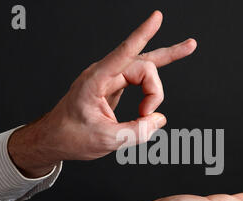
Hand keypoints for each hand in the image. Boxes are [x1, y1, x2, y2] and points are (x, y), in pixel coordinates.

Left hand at [8, 11, 196, 177]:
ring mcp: (109, 79)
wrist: (55, 139)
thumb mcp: (106, 140)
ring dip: (157, 84)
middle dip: (154, 91)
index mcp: (95, 81)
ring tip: (187, 48)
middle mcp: (103, 74)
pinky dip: (153, 83)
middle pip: (142, 67)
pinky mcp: (115, 86)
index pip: (124, 54)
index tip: (156, 17)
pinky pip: (140, 78)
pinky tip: (169, 60)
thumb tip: (159, 119)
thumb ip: (137, 131)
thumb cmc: (72, 137)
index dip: (142, 34)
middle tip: (147, 115)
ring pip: (143, 70)